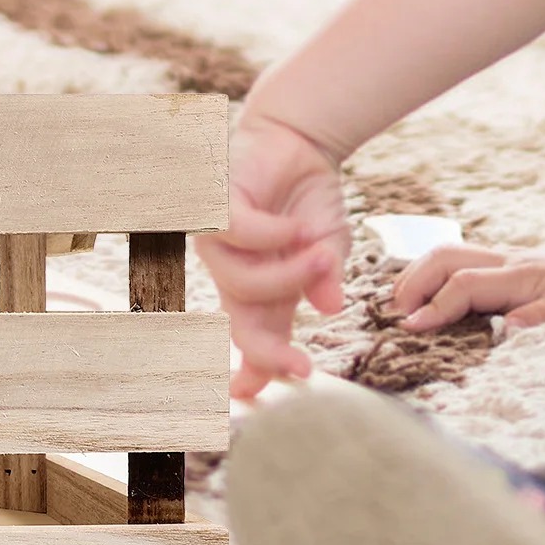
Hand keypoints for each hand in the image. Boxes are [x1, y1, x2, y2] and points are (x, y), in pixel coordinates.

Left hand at [195, 113, 350, 400]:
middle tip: (301, 371)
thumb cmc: (309, 200)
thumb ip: (325, 277)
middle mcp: (236, 272)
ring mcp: (220, 243)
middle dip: (265, 354)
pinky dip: (271, 235)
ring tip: (319, 253)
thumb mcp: (328, 246)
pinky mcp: (214, 208)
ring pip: (241, 284)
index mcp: (263, 290)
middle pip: (239, 324)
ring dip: (287, 276)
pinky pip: (237, 235)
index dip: (260, 370)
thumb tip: (330, 308)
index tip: (278, 400)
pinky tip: (293, 227)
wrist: (300, 144)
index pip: (255, 336)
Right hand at [389, 242, 544, 332]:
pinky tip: (415, 292)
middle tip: (394, 314)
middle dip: (413, 283)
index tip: (412, 328)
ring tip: (397, 304)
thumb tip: (506, 329)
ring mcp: (494, 256)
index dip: (435, 306)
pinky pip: (449, 259)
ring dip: (414, 275)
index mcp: (520, 274)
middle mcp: (501, 259)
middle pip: (442, 257)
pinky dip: (425, 273)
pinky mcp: (491, 262)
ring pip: (441, 253)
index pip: (464, 284)